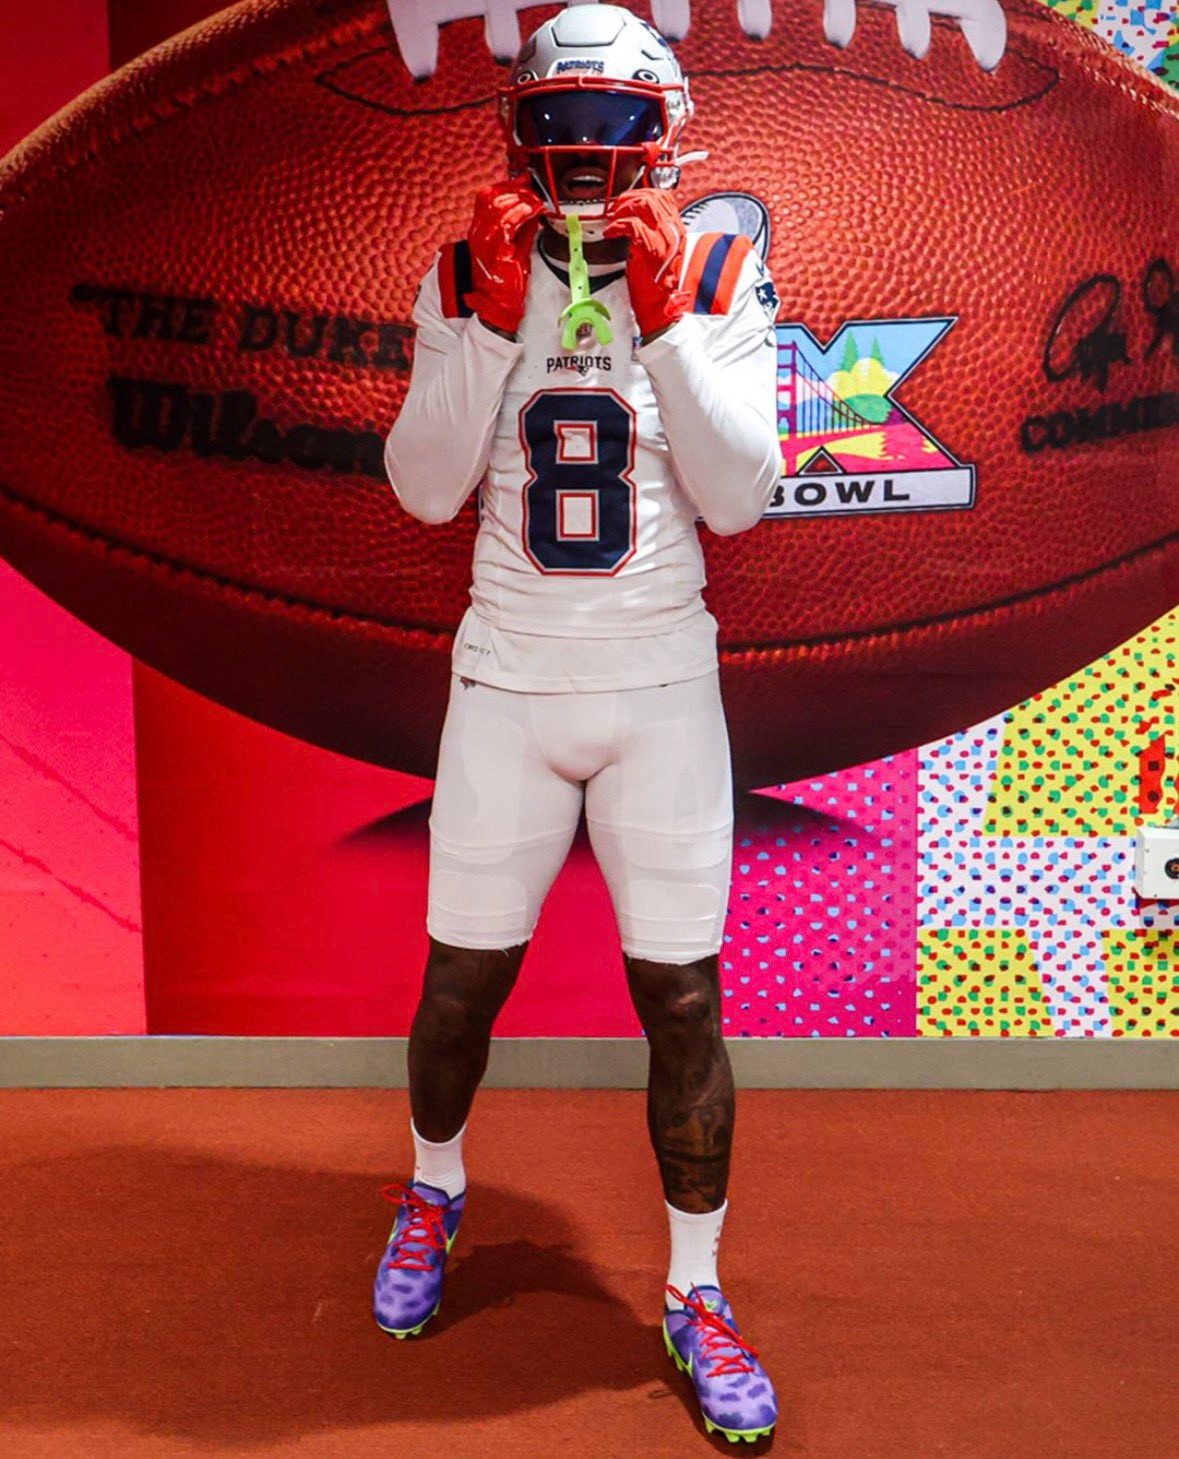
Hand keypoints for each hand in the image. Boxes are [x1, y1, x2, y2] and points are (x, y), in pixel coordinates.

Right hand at [464, 178, 544, 336]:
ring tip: (534, 200)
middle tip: (531, 189)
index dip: (505, 186)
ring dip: (520, 199)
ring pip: (499, 206)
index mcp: (479, 231)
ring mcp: (486, 242)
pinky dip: (522, 213)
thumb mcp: (513, 248)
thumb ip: (521, 229)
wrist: (498, 306)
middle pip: (491, 197)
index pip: (486, 197)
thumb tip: (533, 211)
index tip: (524, 182)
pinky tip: (533, 210)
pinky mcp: (498, 251)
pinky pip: (509, 223)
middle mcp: (478, 234)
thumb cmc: (505, 280)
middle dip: (514, 189)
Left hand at [603, 188, 688, 337]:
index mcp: (676, 230)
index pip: (664, 197)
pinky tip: (610, 233)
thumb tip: (638, 220)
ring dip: (623, 208)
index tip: (629, 200)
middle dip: (629, 197)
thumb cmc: (656, 284)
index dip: (643, 193)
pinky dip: (616, 225)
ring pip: (643, 204)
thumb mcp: (660, 253)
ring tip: (613, 218)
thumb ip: (654, 234)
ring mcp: (663, 238)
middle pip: (652, 196)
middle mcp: (673, 230)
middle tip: (616, 207)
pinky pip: (631, 224)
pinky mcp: (650, 247)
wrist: (661, 306)